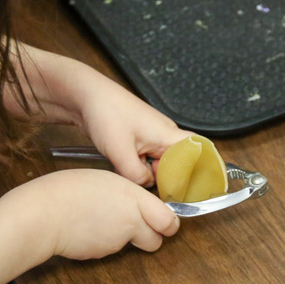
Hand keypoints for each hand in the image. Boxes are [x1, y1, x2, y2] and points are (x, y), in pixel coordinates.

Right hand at [10, 169, 180, 259]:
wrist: (44, 215)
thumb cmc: (67, 190)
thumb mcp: (104, 179)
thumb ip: (126, 194)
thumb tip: (133, 203)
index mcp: (133, 196)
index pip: (168, 219)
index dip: (169, 223)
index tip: (167, 221)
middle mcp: (131, 220)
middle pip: (157, 240)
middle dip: (153, 236)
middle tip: (141, 228)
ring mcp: (117, 241)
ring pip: (132, 244)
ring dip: (125, 237)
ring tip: (101, 221)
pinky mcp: (102, 254)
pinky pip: (111, 249)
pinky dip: (105, 242)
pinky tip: (88, 230)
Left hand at [76, 79, 191, 186]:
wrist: (86, 96)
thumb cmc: (106, 113)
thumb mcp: (120, 151)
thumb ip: (136, 175)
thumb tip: (146, 185)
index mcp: (167, 134)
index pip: (198, 151)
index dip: (198, 170)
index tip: (188, 188)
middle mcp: (163, 134)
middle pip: (178, 162)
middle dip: (166, 177)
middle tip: (150, 184)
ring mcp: (150, 136)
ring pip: (159, 162)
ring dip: (147, 171)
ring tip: (130, 171)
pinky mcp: (137, 138)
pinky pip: (144, 158)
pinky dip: (136, 166)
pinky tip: (123, 166)